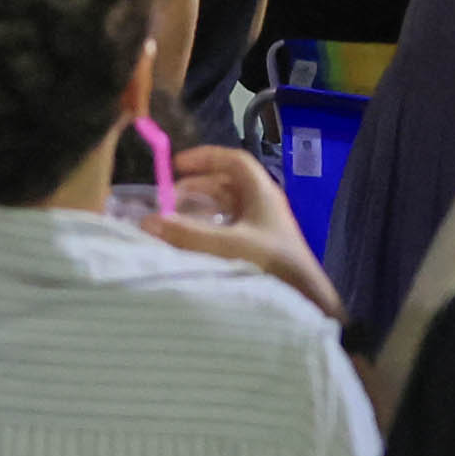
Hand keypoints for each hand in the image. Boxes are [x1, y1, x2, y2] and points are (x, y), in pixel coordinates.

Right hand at [144, 141, 341, 317]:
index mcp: (262, 192)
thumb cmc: (272, 263)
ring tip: (175, 219)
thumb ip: (188, 234)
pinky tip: (193, 241)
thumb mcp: (228, 246)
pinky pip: (229, 227)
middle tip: (168, 198)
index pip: (233, 161)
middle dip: (197, 186)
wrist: (306, 298)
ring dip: (200, 208)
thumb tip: (148, 222)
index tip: (177, 164)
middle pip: (227, 183)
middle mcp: (262, 204)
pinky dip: (209, 228)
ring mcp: (262, 226)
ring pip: (227, 206)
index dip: (205, 157)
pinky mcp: (259, 246)